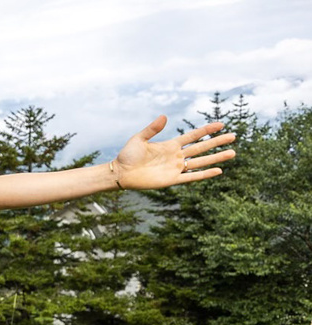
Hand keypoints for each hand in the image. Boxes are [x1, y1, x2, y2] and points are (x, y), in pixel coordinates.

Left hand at [115, 116, 235, 189]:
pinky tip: (218, 170)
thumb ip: (152, 129)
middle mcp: (176, 156)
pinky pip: (191, 177)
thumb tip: (164, 116)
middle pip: (201, 148)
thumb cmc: (127, 155)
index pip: (193, 136)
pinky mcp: (172, 180)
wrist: (120, 173)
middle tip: (234, 136)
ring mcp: (175, 168)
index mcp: (170, 145)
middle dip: (217, 142)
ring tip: (232, 153)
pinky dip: (204, 174)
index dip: (206, 131)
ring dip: (216, 157)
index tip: (221, 125)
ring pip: (200, 162)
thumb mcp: (139, 139)